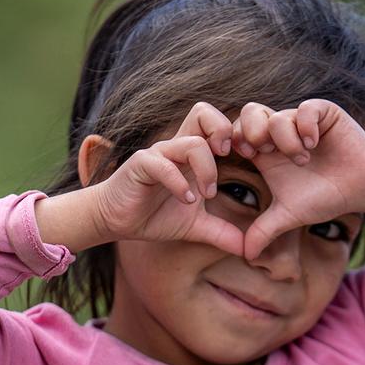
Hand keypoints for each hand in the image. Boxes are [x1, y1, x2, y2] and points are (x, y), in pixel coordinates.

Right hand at [90, 103, 245, 256]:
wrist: (116, 220)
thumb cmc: (154, 215)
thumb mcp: (195, 227)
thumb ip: (221, 233)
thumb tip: (248, 251)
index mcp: (192, 155)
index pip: (216, 125)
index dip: (236, 136)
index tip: (246, 160)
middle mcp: (177, 147)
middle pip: (203, 113)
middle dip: (223, 131)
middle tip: (229, 158)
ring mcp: (159, 153)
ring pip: (192, 142)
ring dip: (206, 170)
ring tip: (206, 195)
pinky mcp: (141, 164)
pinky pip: (164, 165)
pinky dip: (179, 183)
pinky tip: (185, 201)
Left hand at [231, 99, 364, 258]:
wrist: (361, 186)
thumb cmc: (325, 197)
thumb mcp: (289, 215)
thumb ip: (264, 231)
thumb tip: (245, 256)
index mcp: (265, 150)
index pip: (236, 132)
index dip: (235, 141)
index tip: (247, 158)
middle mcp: (280, 132)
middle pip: (249, 113)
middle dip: (253, 132)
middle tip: (266, 153)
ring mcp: (301, 120)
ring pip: (277, 115)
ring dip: (285, 140)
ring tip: (302, 159)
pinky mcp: (323, 113)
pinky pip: (305, 109)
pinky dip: (305, 126)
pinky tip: (313, 144)